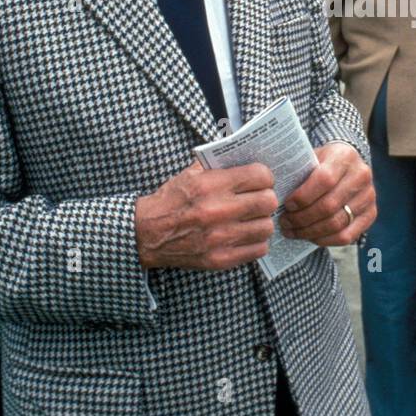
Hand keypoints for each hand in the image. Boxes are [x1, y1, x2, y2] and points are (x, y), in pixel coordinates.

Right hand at [135, 161, 277, 271]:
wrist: (147, 233)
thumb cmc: (171, 200)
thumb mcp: (190, 173)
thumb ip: (218, 164)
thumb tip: (246, 156)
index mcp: (212, 185)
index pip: (260, 176)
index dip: (264, 176)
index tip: (259, 180)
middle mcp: (219, 210)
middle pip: (268, 202)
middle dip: (266, 198)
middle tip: (258, 200)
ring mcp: (221, 237)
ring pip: (267, 227)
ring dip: (262, 222)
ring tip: (252, 219)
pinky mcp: (221, 259)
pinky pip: (258, 249)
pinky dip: (256, 242)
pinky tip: (245, 236)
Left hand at [281, 142, 375, 246]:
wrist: (347, 165)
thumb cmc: (321, 163)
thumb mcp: (311, 158)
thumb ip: (298, 172)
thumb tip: (273, 194)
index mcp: (345, 156)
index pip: (324, 180)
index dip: (302, 196)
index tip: (286, 204)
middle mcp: (362, 175)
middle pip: (329, 206)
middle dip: (301, 218)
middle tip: (284, 222)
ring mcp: (369, 196)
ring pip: (337, 223)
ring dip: (310, 232)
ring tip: (293, 231)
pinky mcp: (371, 214)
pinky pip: (346, 236)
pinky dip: (325, 240)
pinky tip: (310, 236)